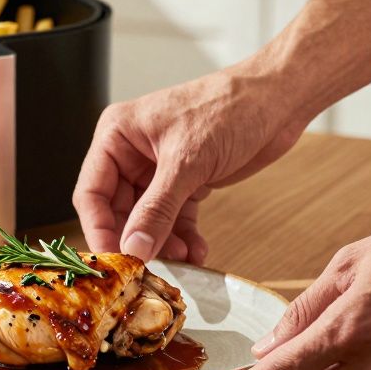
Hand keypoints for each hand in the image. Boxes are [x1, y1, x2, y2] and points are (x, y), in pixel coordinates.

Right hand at [73, 67, 306, 262]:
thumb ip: (158, 209)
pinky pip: (175, 218)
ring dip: (163, 243)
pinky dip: (184, 237)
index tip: (114, 262)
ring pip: (148, 219)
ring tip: (182, 260)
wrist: (278, 99)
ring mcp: (159, 168)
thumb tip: (134, 248)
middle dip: (136, 240)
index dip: (99, 229)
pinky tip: (197, 251)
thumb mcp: (187, 162)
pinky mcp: (186, 180)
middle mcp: (132, 152)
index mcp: (117, 135)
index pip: (92, 192)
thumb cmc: (229, 108)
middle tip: (149, 270)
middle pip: (118, 211)